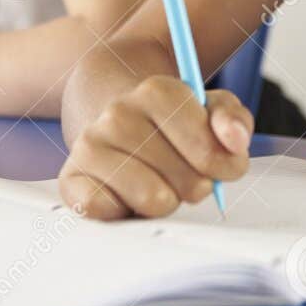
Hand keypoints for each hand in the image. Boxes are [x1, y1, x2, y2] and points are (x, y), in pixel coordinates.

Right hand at [60, 75, 252, 219]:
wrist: (115, 119)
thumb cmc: (171, 124)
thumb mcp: (211, 111)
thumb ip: (232, 121)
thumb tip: (234, 141)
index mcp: (156, 92)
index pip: (206, 147)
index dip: (222, 166)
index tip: (223, 168)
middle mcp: (118, 114)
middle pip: (184, 180)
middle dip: (194, 186)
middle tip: (182, 174)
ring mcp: (89, 146)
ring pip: (153, 199)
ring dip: (164, 203)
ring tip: (157, 184)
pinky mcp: (70, 180)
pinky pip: (109, 213)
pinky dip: (125, 214)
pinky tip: (125, 195)